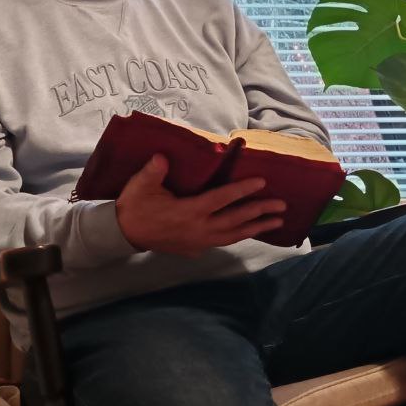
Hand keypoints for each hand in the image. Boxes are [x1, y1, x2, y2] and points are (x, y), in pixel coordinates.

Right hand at [114, 154, 285, 254]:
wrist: (124, 234)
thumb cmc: (135, 206)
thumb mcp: (140, 185)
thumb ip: (154, 171)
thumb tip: (163, 157)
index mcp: (188, 212)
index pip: (221, 199)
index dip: (242, 190)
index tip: (261, 182)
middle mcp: (198, 229)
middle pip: (235, 220)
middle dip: (260, 212)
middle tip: (281, 205)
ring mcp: (199, 242)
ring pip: (234, 235)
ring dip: (256, 228)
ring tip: (277, 222)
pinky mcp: (196, 248)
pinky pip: (224, 242)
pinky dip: (241, 236)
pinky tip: (252, 231)